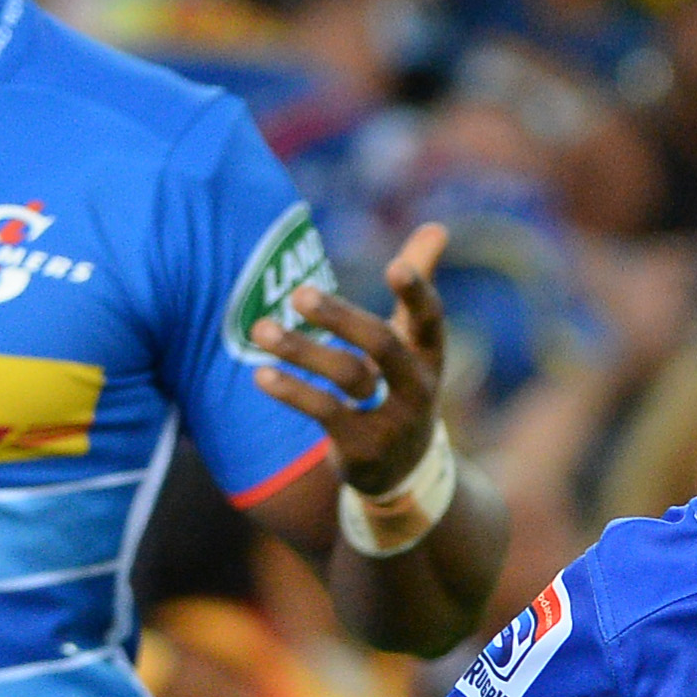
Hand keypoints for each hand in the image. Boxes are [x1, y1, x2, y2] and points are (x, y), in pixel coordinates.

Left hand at [244, 222, 454, 497]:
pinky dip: (291, 391)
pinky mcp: (362, 448)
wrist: (402, 470)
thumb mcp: (414, 341)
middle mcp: (418, 387)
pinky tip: (260, 373)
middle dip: (341, 318)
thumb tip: (436, 226)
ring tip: (260, 328)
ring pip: (346, 378)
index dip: (417, 292)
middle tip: (299, 292)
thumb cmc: (401, 385)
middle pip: (383, 345)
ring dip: (301, 350)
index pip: (430, 318)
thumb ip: (420, 282)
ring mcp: (392, 421)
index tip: (395, 266)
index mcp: (430, 354)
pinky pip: (324, 413)